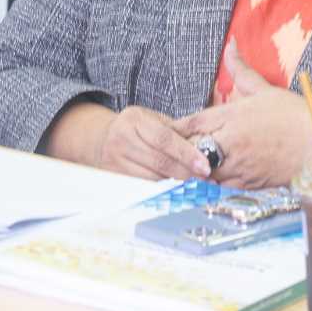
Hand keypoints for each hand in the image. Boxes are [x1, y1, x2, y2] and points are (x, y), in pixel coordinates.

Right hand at [98, 105, 212, 180]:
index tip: (205, 165)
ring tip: (197, 186)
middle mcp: (122, 139)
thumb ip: (177, 130)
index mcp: (134, 120)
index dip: (186, 153)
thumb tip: (207, 144)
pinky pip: (143, 187)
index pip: (164, 139)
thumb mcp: (154, 119)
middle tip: (207, 180)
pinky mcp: (114, 177)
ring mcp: (115, 160)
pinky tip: (177, 190)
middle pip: (159, 161)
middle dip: (186, 172)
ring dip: (177, 185)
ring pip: (152, 178)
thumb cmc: (136, 128)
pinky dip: (162, 190)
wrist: (103, 138)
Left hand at [175, 46, 311, 188]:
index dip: (178, 127)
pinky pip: (220, 186)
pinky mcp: (248, 184)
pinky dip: (213, 181)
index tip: (168, 128)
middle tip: (175, 147)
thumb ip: (240, 70)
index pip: (194, 122)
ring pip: (203, 171)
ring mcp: (239, 165)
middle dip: (183, 148)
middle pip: (192, 148)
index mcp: (234, 116)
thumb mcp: (266, 90)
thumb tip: (230, 46)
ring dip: (195, 167)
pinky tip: (212, 175)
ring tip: (190, 163)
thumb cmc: (297, 117)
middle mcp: (232, 141)